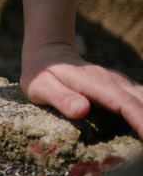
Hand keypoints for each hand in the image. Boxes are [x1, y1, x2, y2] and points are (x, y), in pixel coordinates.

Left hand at [21, 42, 142, 136]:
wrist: (50, 55)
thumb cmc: (42, 75)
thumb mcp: (41, 87)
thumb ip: (61, 98)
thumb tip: (83, 110)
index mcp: (97, 85)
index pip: (126, 104)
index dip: (142, 120)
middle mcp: (115, 83)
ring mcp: (122, 85)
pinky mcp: (124, 89)